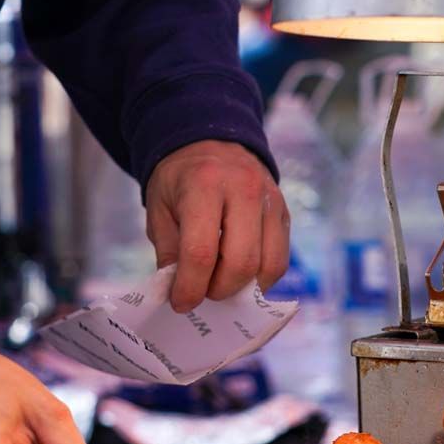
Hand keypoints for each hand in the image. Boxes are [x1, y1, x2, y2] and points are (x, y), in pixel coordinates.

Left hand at [145, 140, 289, 312]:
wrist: (211, 141)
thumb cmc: (180, 179)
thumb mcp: (159, 209)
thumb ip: (169, 251)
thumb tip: (180, 292)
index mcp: (204, 185)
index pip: (201, 251)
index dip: (191, 286)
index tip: (181, 302)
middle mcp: (244, 189)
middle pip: (241, 261)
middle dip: (219, 289)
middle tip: (203, 292)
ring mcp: (271, 201)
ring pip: (267, 265)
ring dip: (243, 288)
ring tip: (221, 284)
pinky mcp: (284, 213)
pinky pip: (280, 260)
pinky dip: (261, 278)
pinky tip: (241, 277)